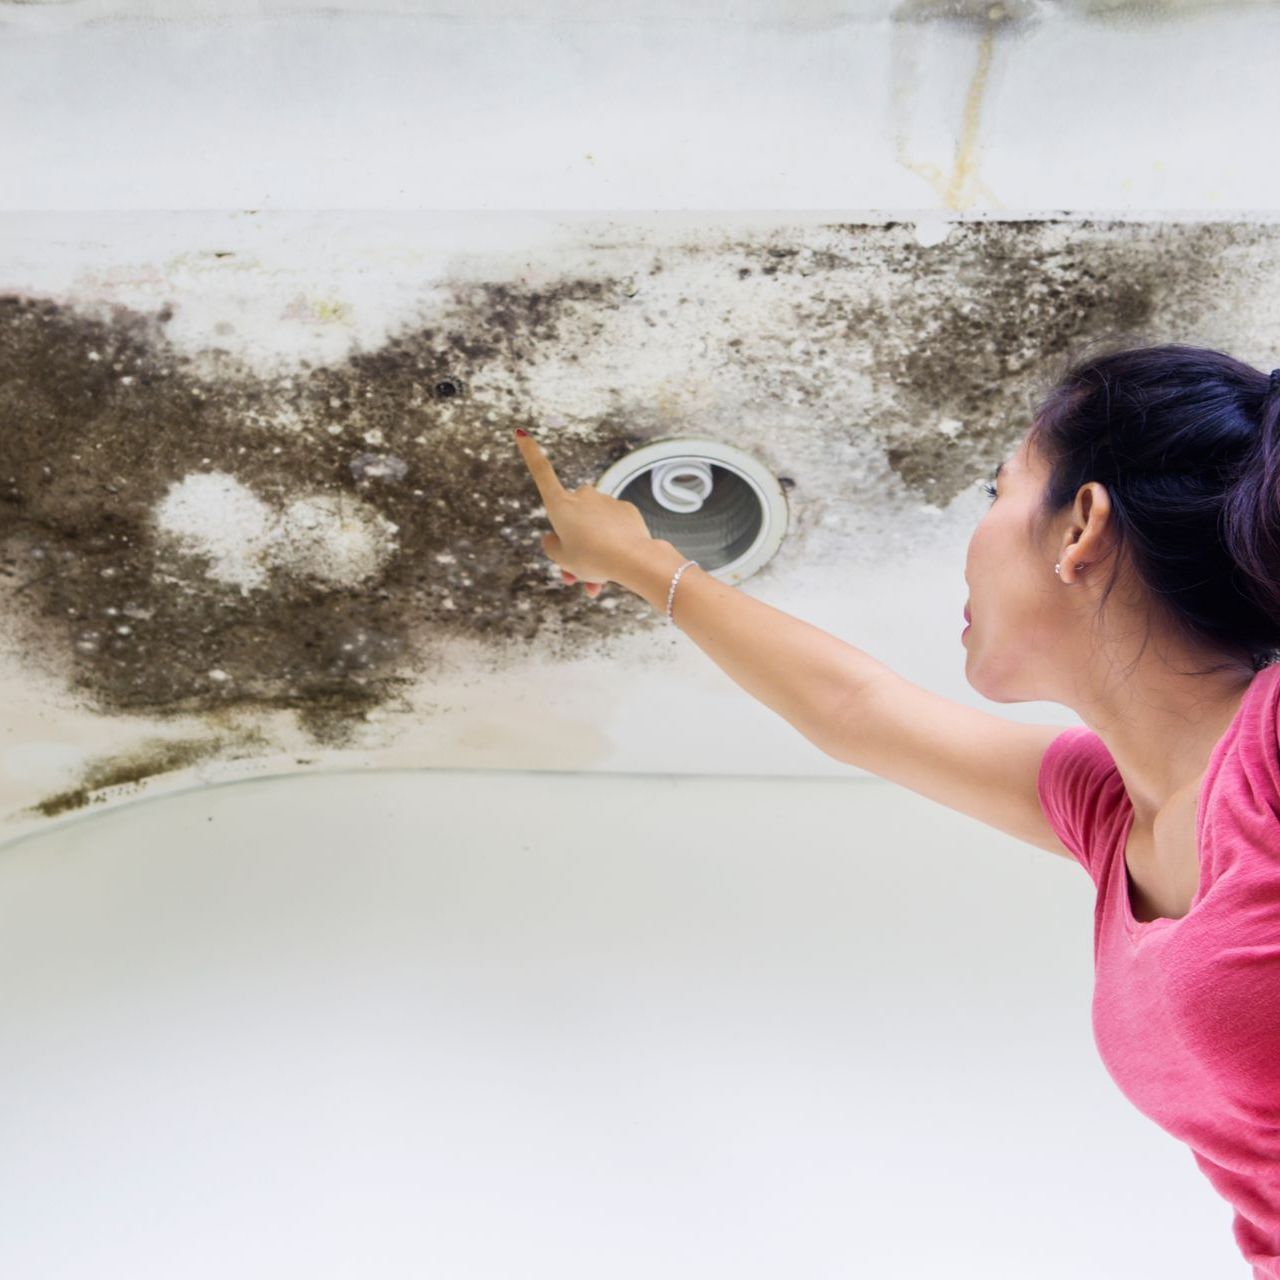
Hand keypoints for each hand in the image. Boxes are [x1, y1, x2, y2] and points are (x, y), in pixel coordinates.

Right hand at [514, 429, 657, 597]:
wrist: (632, 560)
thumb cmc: (592, 559)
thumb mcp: (562, 559)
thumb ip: (552, 546)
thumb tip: (552, 537)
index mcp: (560, 505)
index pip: (541, 472)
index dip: (529, 452)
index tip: (521, 432)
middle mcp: (582, 496)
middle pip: (571, 520)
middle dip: (572, 544)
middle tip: (574, 577)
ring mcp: (605, 500)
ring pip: (593, 528)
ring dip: (592, 550)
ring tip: (596, 583)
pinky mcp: (626, 509)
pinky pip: (612, 527)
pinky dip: (611, 544)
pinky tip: (617, 561)